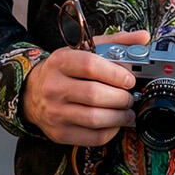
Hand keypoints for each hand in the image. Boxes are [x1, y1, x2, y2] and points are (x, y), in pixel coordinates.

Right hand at [21, 29, 149, 144]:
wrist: (31, 92)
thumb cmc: (63, 70)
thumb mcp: (82, 50)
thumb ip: (114, 43)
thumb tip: (143, 37)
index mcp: (60, 62)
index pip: (90, 65)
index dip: (115, 73)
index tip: (129, 79)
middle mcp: (54, 87)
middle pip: (94, 95)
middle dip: (120, 98)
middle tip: (130, 98)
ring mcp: (55, 112)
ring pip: (94, 119)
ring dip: (119, 117)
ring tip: (128, 113)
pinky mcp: (59, 132)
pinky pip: (91, 137)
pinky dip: (109, 132)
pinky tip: (114, 124)